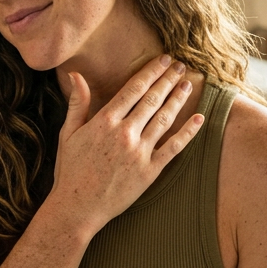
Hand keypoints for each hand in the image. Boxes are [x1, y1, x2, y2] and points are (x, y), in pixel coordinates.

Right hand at [49, 55, 204, 233]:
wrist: (77, 207)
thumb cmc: (70, 171)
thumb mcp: (67, 134)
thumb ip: (77, 103)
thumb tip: (75, 74)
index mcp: (104, 121)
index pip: (134, 88)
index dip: (151, 72)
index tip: (163, 60)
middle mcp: (125, 133)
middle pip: (153, 99)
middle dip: (168, 79)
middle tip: (181, 66)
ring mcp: (139, 152)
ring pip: (165, 119)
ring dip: (178, 98)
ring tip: (188, 84)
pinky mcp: (150, 171)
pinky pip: (174, 147)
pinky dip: (188, 132)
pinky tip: (199, 118)